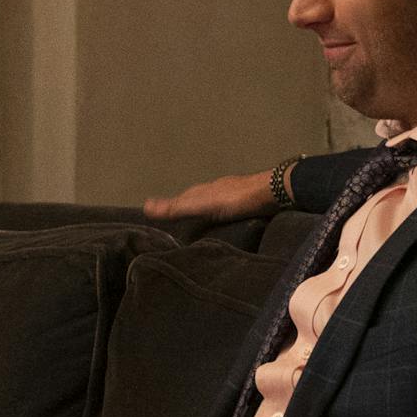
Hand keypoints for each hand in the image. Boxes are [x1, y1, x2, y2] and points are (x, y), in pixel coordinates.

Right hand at [143, 169, 277, 223]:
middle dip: (189, 211)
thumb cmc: (234, 199)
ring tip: (201, 226)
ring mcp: (232, 195)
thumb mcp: (201, 205)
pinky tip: (225, 222)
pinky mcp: (247, 202)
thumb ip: (176, 208)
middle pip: (197, 201)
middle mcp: (215, 190)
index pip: (181, 199)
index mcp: (202, 191)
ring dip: (206, 214)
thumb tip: (145, 206)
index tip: (161, 219)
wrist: (271, 191)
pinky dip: (222, 216)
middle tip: (180, 225)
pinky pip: (228, 209)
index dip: (171, 208)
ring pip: (213, 205)